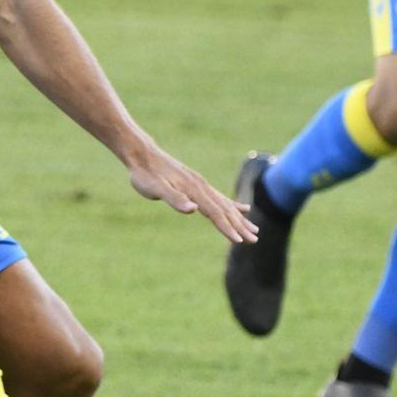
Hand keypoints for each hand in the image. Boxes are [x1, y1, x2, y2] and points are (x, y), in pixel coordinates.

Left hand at [124, 141, 257, 244]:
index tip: (239, 242)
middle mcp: (201, 187)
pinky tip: (243, 208)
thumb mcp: (155, 189)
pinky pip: (220, 197)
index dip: (227, 228)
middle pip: (225, 210)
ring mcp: (201, 185)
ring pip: (226, 204)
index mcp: (194, 190)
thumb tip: (193, 209)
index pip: (215, 213)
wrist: (142, 154)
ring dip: (240, 218)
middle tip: (254, 240)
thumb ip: (174, 198)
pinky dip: (233, 205)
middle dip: (240, 226)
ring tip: (254, 229)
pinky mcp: (197, 184)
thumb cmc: (145, 175)